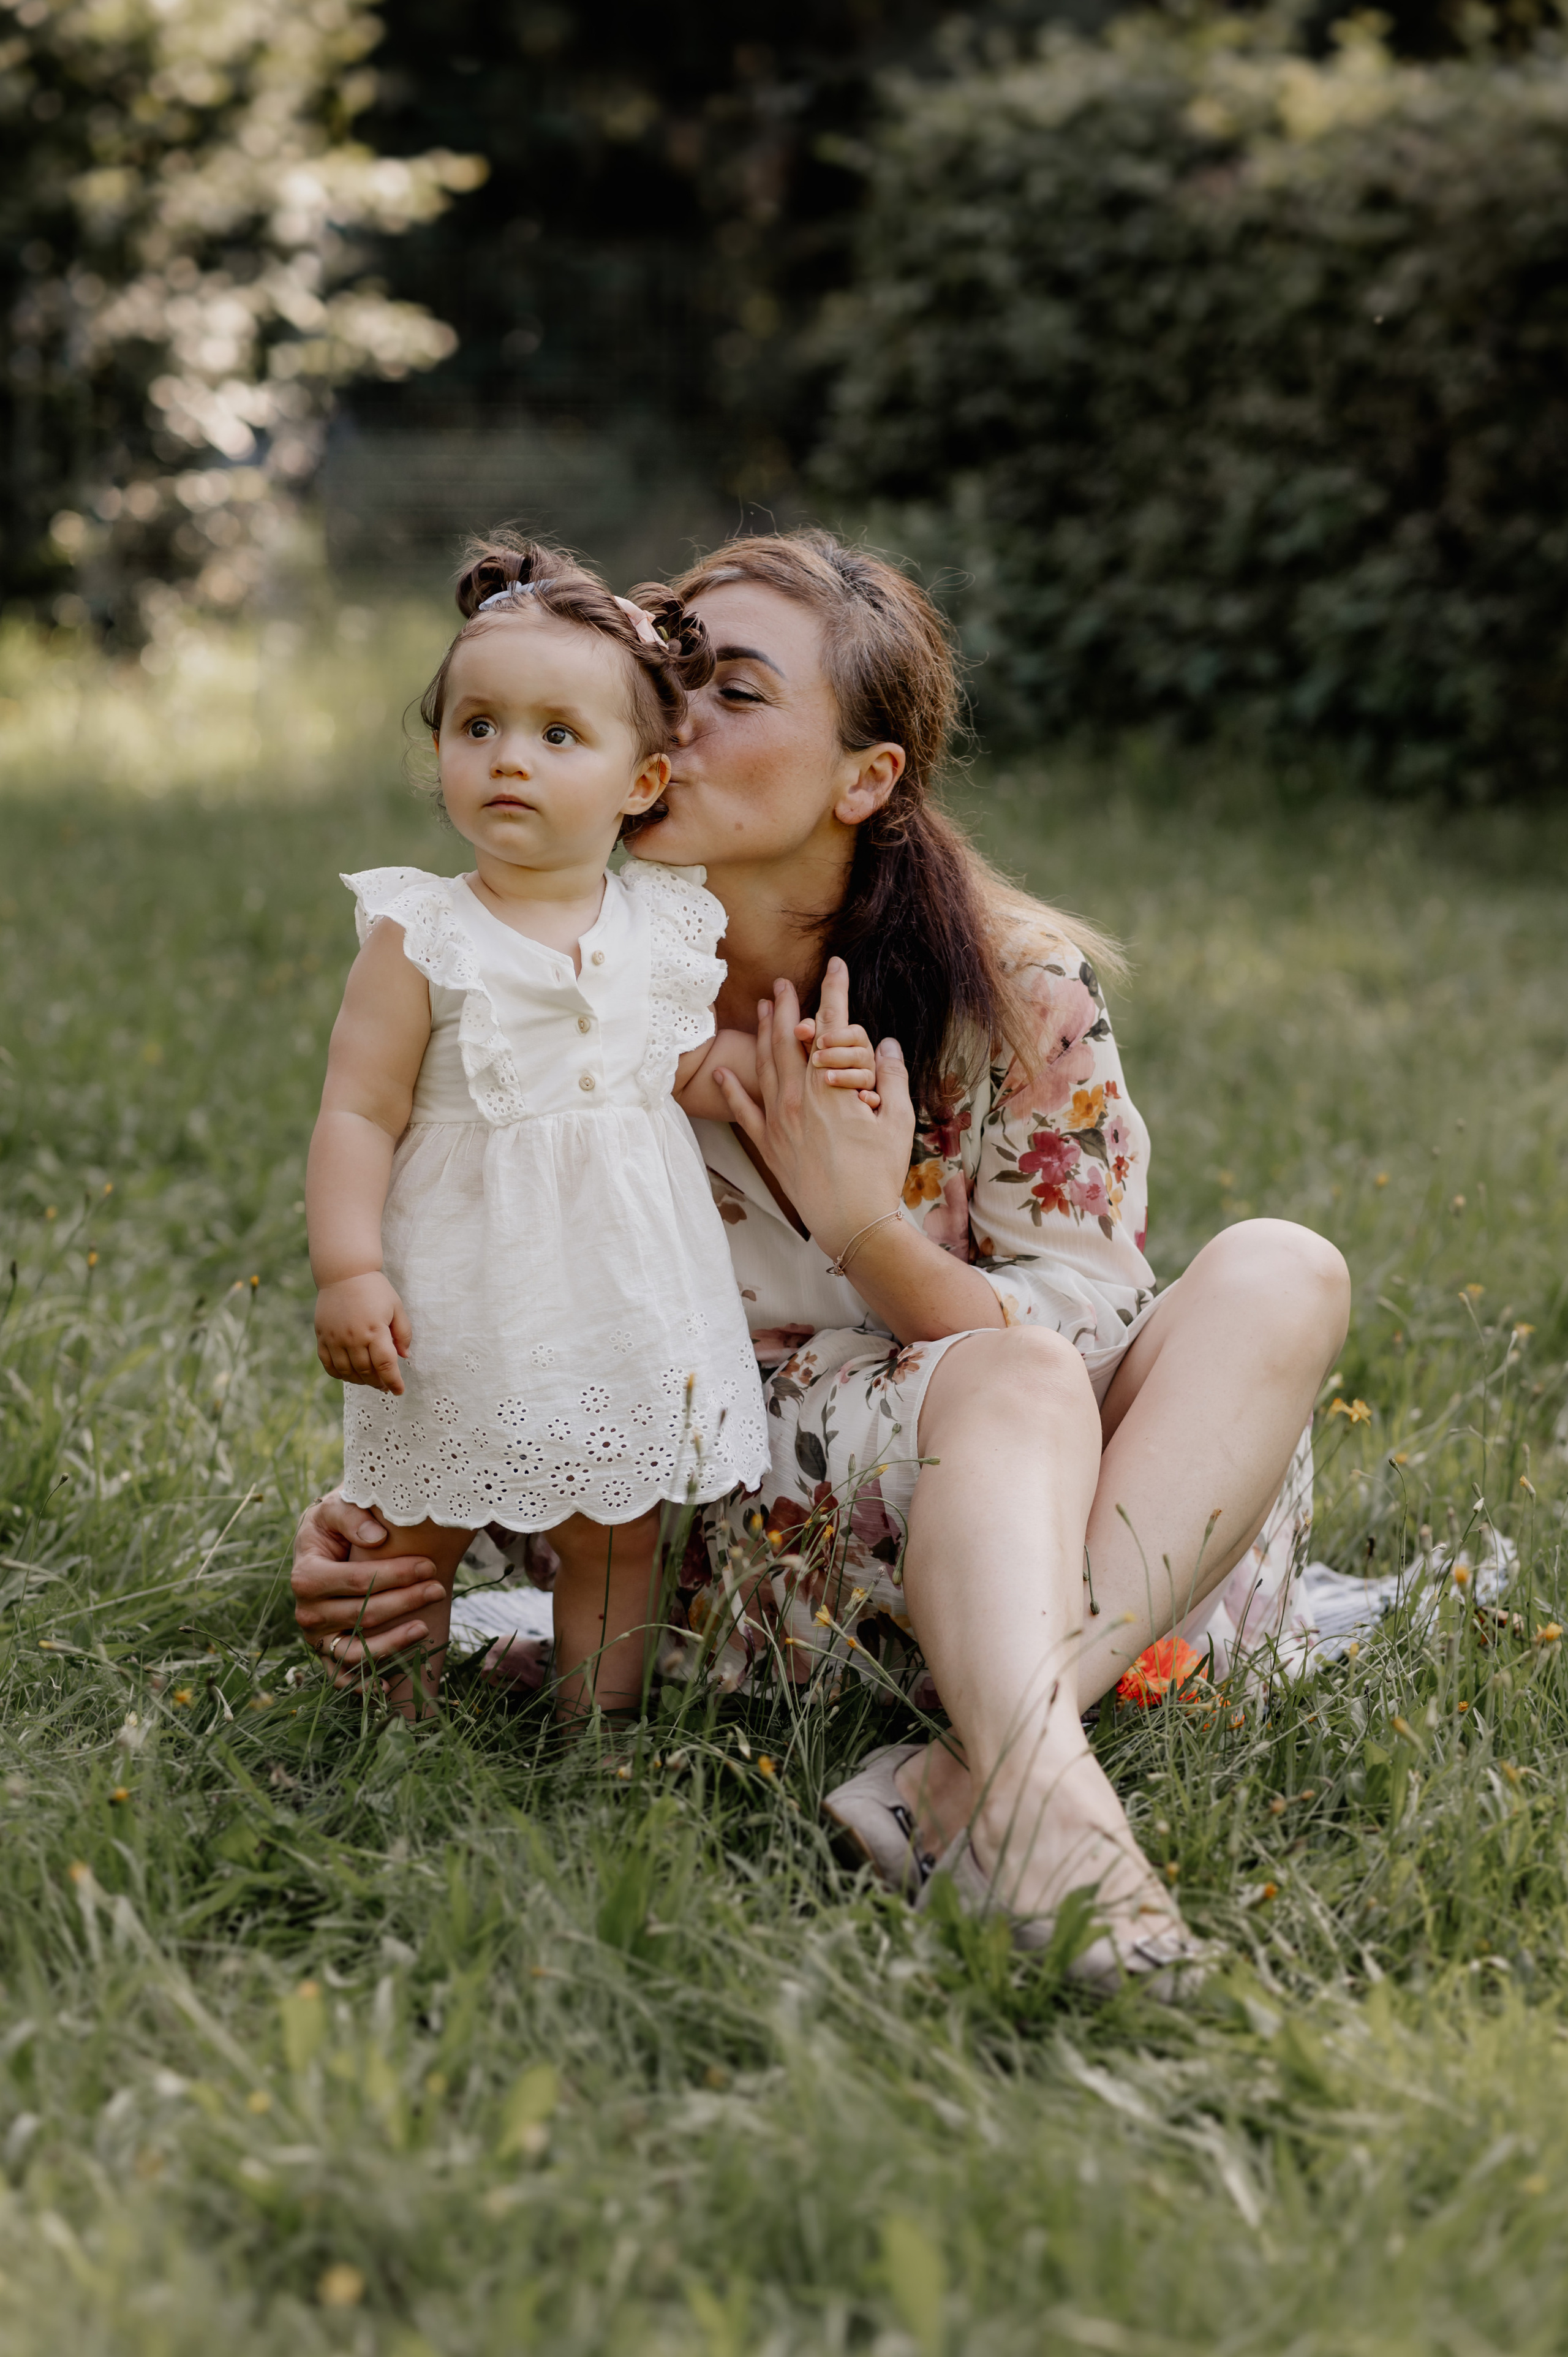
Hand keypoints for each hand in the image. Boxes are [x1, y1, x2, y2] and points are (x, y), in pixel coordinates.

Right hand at [291, 1493, 444, 1684]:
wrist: (322, 1545)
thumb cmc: (333, 1525)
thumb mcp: (335, 1508)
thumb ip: (352, 1516)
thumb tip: (377, 1537)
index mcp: (305, 1577)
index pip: (357, 1581)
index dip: (396, 1575)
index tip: (429, 1566)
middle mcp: (307, 1613)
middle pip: (363, 1614)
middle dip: (405, 1602)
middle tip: (439, 1588)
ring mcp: (316, 1638)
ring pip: (355, 1652)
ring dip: (393, 1643)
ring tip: (424, 1628)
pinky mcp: (326, 1654)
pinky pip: (341, 1678)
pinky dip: (362, 1685)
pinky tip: (389, 1684)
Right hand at [314, 1272, 410, 1392]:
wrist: (344, 1273)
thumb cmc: (374, 1289)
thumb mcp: (396, 1307)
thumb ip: (403, 1333)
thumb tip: (404, 1357)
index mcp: (375, 1330)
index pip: (385, 1365)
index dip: (393, 1381)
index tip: (399, 1391)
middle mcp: (353, 1337)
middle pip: (366, 1372)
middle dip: (379, 1383)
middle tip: (385, 1385)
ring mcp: (335, 1339)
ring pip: (347, 1372)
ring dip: (360, 1381)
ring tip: (369, 1381)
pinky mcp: (322, 1337)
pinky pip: (328, 1365)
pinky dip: (339, 1375)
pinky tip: (349, 1375)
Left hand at [712, 955, 914, 1258]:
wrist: (851, 1222)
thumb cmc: (879, 1174)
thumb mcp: (896, 1121)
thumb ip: (891, 1078)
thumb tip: (887, 1045)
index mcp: (831, 1086)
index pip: (832, 1026)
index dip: (835, 993)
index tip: (835, 966)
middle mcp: (799, 1097)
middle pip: (789, 1040)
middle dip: (788, 1007)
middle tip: (783, 982)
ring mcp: (779, 1121)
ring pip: (765, 1066)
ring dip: (762, 1035)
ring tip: (762, 1010)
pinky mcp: (768, 1144)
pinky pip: (744, 1110)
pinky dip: (732, 1090)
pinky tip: (723, 1074)